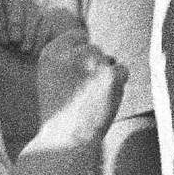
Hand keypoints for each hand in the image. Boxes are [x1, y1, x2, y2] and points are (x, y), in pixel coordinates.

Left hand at [0, 0, 71, 56]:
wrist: (13, 87)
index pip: (6, 0)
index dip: (4, 17)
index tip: (1, 39)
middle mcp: (14, 16)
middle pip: (22, 1)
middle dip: (18, 22)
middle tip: (13, 42)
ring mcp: (30, 24)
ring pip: (35, 11)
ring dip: (29, 32)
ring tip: (22, 50)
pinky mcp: (44, 34)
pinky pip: (47, 24)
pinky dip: (38, 39)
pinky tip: (31, 53)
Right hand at [32, 27, 123, 152]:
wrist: (66, 139)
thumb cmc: (59, 113)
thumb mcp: (50, 79)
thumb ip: (66, 59)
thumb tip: (88, 41)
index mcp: (51, 53)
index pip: (76, 36)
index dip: (82, 52)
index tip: (80, 69)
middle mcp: (71, 52)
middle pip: (94, 48)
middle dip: (95, 66)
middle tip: (84, 92)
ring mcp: (92, 61)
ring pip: (110, 60)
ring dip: (106, 76)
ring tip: (92, 99)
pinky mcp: (111, 74)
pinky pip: (123, 71)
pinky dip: (118, 85)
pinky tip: (105, 100)